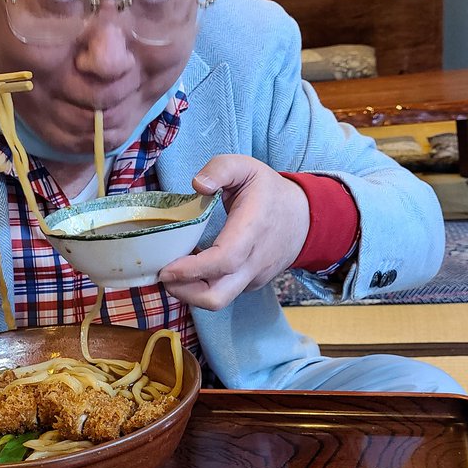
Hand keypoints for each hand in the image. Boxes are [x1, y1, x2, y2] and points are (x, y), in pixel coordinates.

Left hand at [158, 155, 309, 309]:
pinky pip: (224, 292)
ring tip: (173, 272)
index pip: (224, 260)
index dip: (192, 270)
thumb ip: (221, 168)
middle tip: (163, 275)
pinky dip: (202, 286)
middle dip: (184, 293)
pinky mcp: (250, 284)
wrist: (304, 218)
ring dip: (190, 293)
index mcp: (253, 229)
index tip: (167, 268)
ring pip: (218, 300)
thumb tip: (198, 185)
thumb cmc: (270, 192)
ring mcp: (254, 276)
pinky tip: (192, 268)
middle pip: (218, 296)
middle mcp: (255, 260)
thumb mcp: (247, 167)